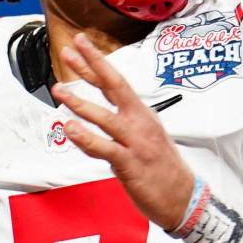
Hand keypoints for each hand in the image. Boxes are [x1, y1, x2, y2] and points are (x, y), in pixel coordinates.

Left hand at [50, 33, 193, 229]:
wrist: (183, 198)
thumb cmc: (163, 169)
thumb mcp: (146, 137)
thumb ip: (122, 124)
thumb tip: (100, 116)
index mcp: (142, 114)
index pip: (117, 82)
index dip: (98, 62)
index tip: (82, 44)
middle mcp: (139, 123)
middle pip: (114, 88)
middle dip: (91, 66)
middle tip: (70, 50)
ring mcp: (136, 142)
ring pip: (105, 117)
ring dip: (80, 103)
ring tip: (59, 90)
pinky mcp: (130, 163)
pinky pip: (105, 148)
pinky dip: (86, 138)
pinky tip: (71, 129)